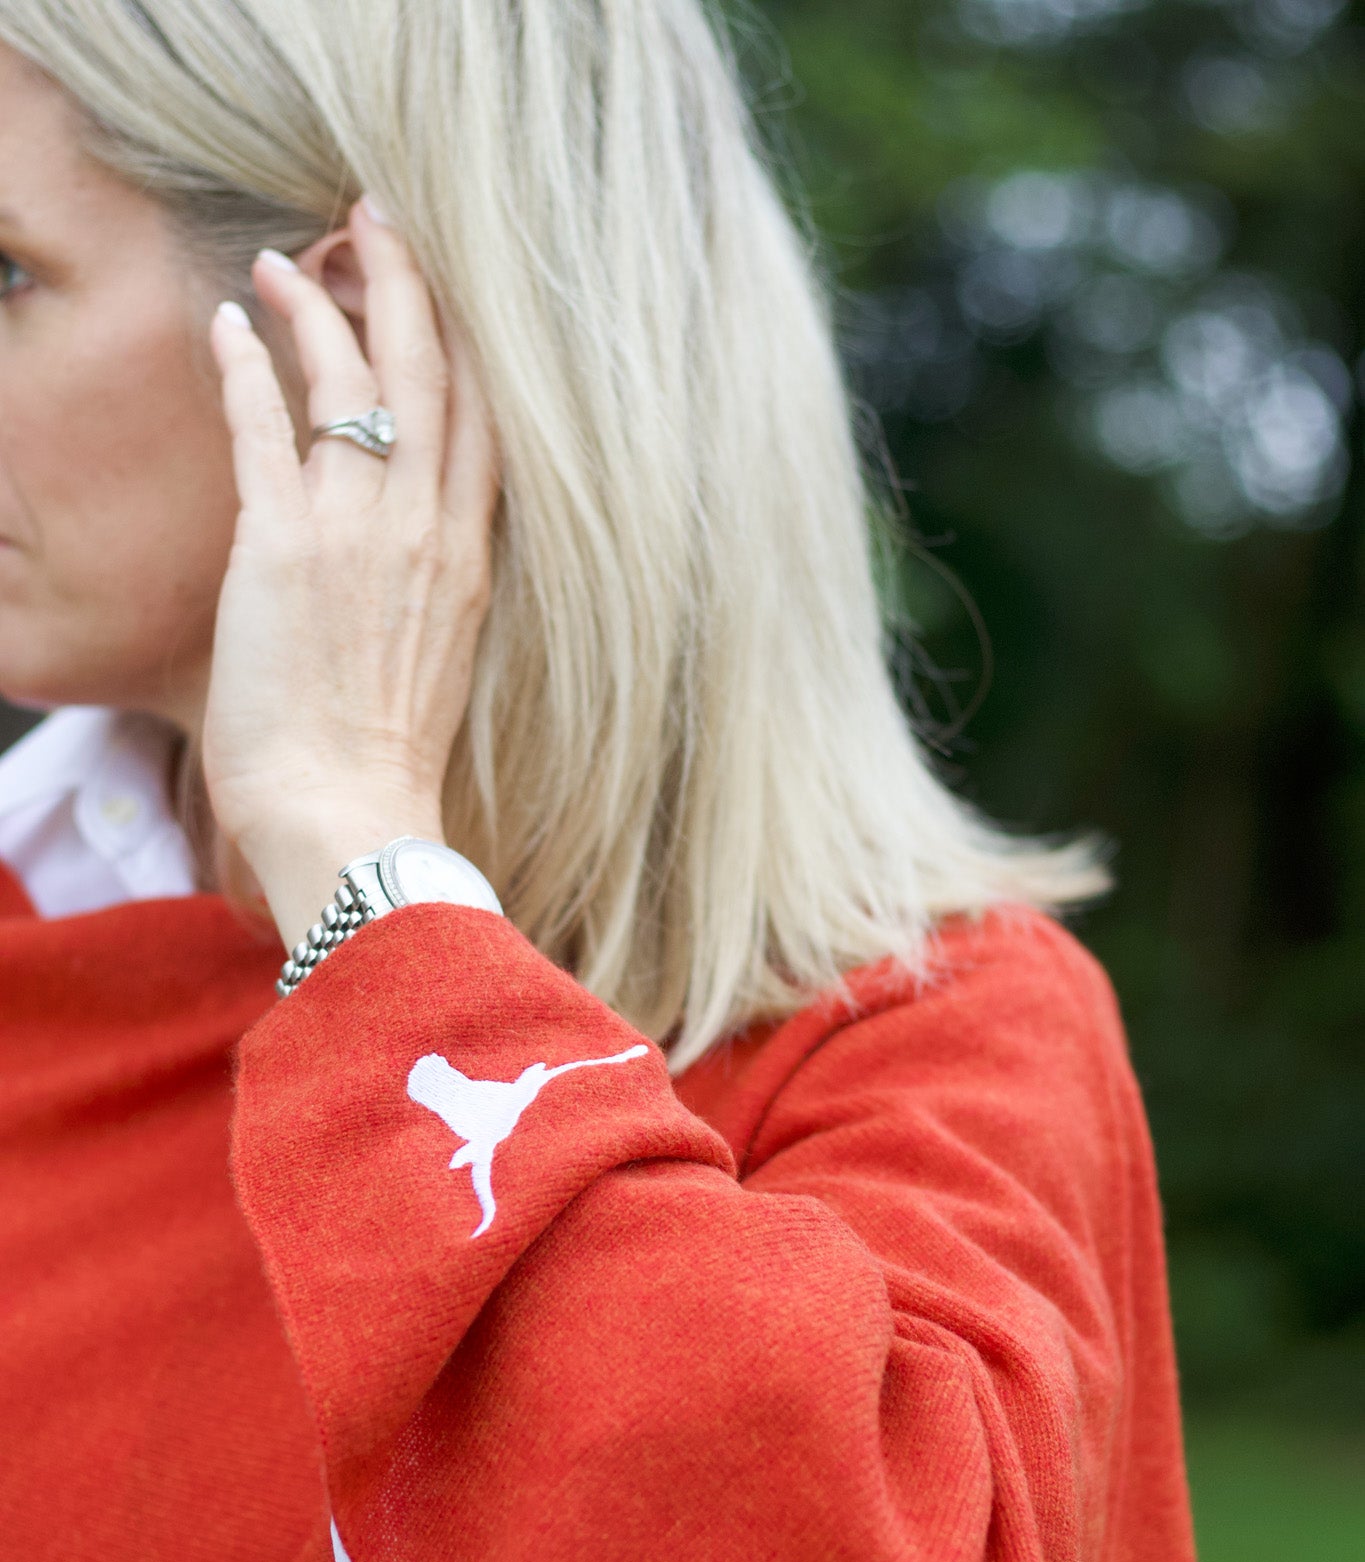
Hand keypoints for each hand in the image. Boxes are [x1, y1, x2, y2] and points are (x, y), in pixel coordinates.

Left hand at [203, 198, 499, 947]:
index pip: (481, 420)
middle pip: (428, 373)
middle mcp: (425, 531)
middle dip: (403, 282)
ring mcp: (359, 534)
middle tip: (375, 217)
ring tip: (282, 261)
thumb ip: (425, 590)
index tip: (444, 287)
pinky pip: (267, 429)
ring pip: (351, 383)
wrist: (351, 816)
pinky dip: (245, 368)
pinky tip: (226, 325)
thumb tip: (401, 558)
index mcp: (469, 560)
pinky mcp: (284, 548)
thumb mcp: (436, 662)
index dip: (463, 340)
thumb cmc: (386, 762)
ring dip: (316, 308)